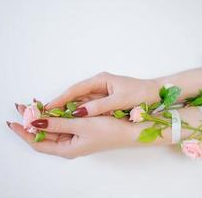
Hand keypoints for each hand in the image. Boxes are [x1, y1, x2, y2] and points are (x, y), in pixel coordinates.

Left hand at [8, 104, 170, 158]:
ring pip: (54, 127)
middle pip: (45, 134)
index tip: (14, 119)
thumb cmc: (109, 131)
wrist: (131, 131)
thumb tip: (35, 121)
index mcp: (67, 149)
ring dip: (45, 116)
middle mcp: (69, 145)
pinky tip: (54, 106)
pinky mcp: (82, 131)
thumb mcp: (81, 125)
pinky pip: (64, 123)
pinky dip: (57, 115)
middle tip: (23, 106)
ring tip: (35, 104)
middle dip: (33, 120)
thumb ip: (58, 123)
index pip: (38, 141)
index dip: (25, 131)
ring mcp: (76, 138)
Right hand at [45, 72, 159, 116]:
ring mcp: (102, 92)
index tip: (47, 107)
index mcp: (100, 80)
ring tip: (56, 119)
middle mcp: (98, 84)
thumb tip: (78, 112)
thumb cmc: (140, 94)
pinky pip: (89, 106)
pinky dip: (81, 112)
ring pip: (81, 101)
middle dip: (62, 104)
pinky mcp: (106, 99)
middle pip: (76, 95)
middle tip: (47, 115)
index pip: (75, 89)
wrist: (155, 94)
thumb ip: (99, 106)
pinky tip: (74, 120)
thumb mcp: (119, 100)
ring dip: (70, 109)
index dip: (61, 99)